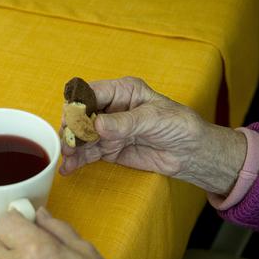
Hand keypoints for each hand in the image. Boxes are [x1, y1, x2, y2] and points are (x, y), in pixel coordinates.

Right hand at [60, 77, 245, 195]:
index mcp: (123, 91)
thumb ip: (125, 123)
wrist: (191, 153)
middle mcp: (111, 109)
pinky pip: (89, 153)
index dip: (79, 105)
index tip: (73, 120)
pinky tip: (68, 168)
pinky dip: (78, 161)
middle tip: (68, 143)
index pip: (92, 93)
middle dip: (72, 129)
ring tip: (66, 158)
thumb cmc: (179, 126)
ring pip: (82, 137)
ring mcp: (109, 130)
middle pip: (82, 116)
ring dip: (72, 147)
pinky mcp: (109, 149)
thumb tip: (98, 125)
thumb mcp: (154, 119)